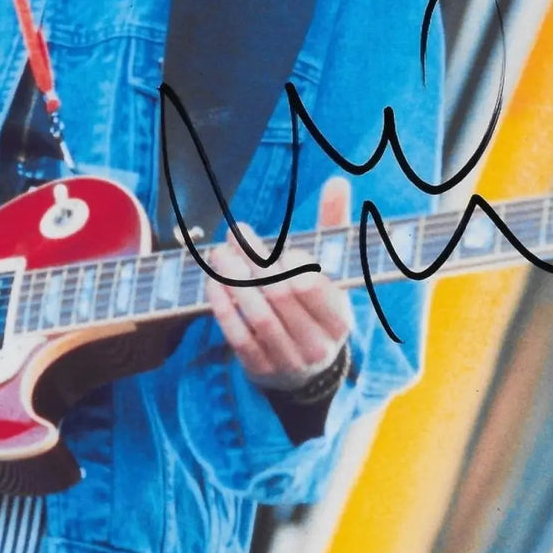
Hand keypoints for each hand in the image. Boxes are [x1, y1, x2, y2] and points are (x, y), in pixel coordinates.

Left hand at [204, 177, 354, 390]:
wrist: (307, 369)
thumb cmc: (317, 306)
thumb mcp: (332, 272)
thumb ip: (333, 228)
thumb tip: (337, 182)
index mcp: (340, 319)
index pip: (316, 286)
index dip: (293, 263)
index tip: (278, 247)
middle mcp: (317, 344)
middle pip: (283, 297)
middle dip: (256, 262)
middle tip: (235, 235)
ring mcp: (289, 361)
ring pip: (260, 318)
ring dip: (235, 282)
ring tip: (219, 254)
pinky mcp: (261, 371)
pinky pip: (239, 339)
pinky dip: (223, 309)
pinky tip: (212, 284)